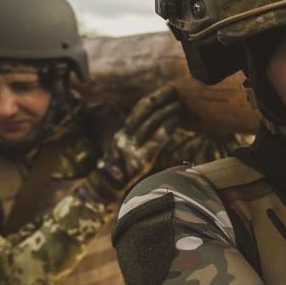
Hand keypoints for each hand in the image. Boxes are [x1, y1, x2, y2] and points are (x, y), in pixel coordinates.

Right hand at [87, 85, 182, 201]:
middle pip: (143, 112)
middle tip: (174, 91)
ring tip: (178, 105)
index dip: (152, 100)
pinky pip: (155, 140)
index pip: (138, 112)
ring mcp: (131, 149)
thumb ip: (135, 140)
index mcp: (122, 134)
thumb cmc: (119, 174)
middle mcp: (125, 138)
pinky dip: (166, 128)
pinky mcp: (139, 160)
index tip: (165, 93)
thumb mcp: (125, 153)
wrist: (107, 192)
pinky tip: (175, 120)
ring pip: (150, 124)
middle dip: (159, 100)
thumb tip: (149, 128)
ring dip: (166, 112)